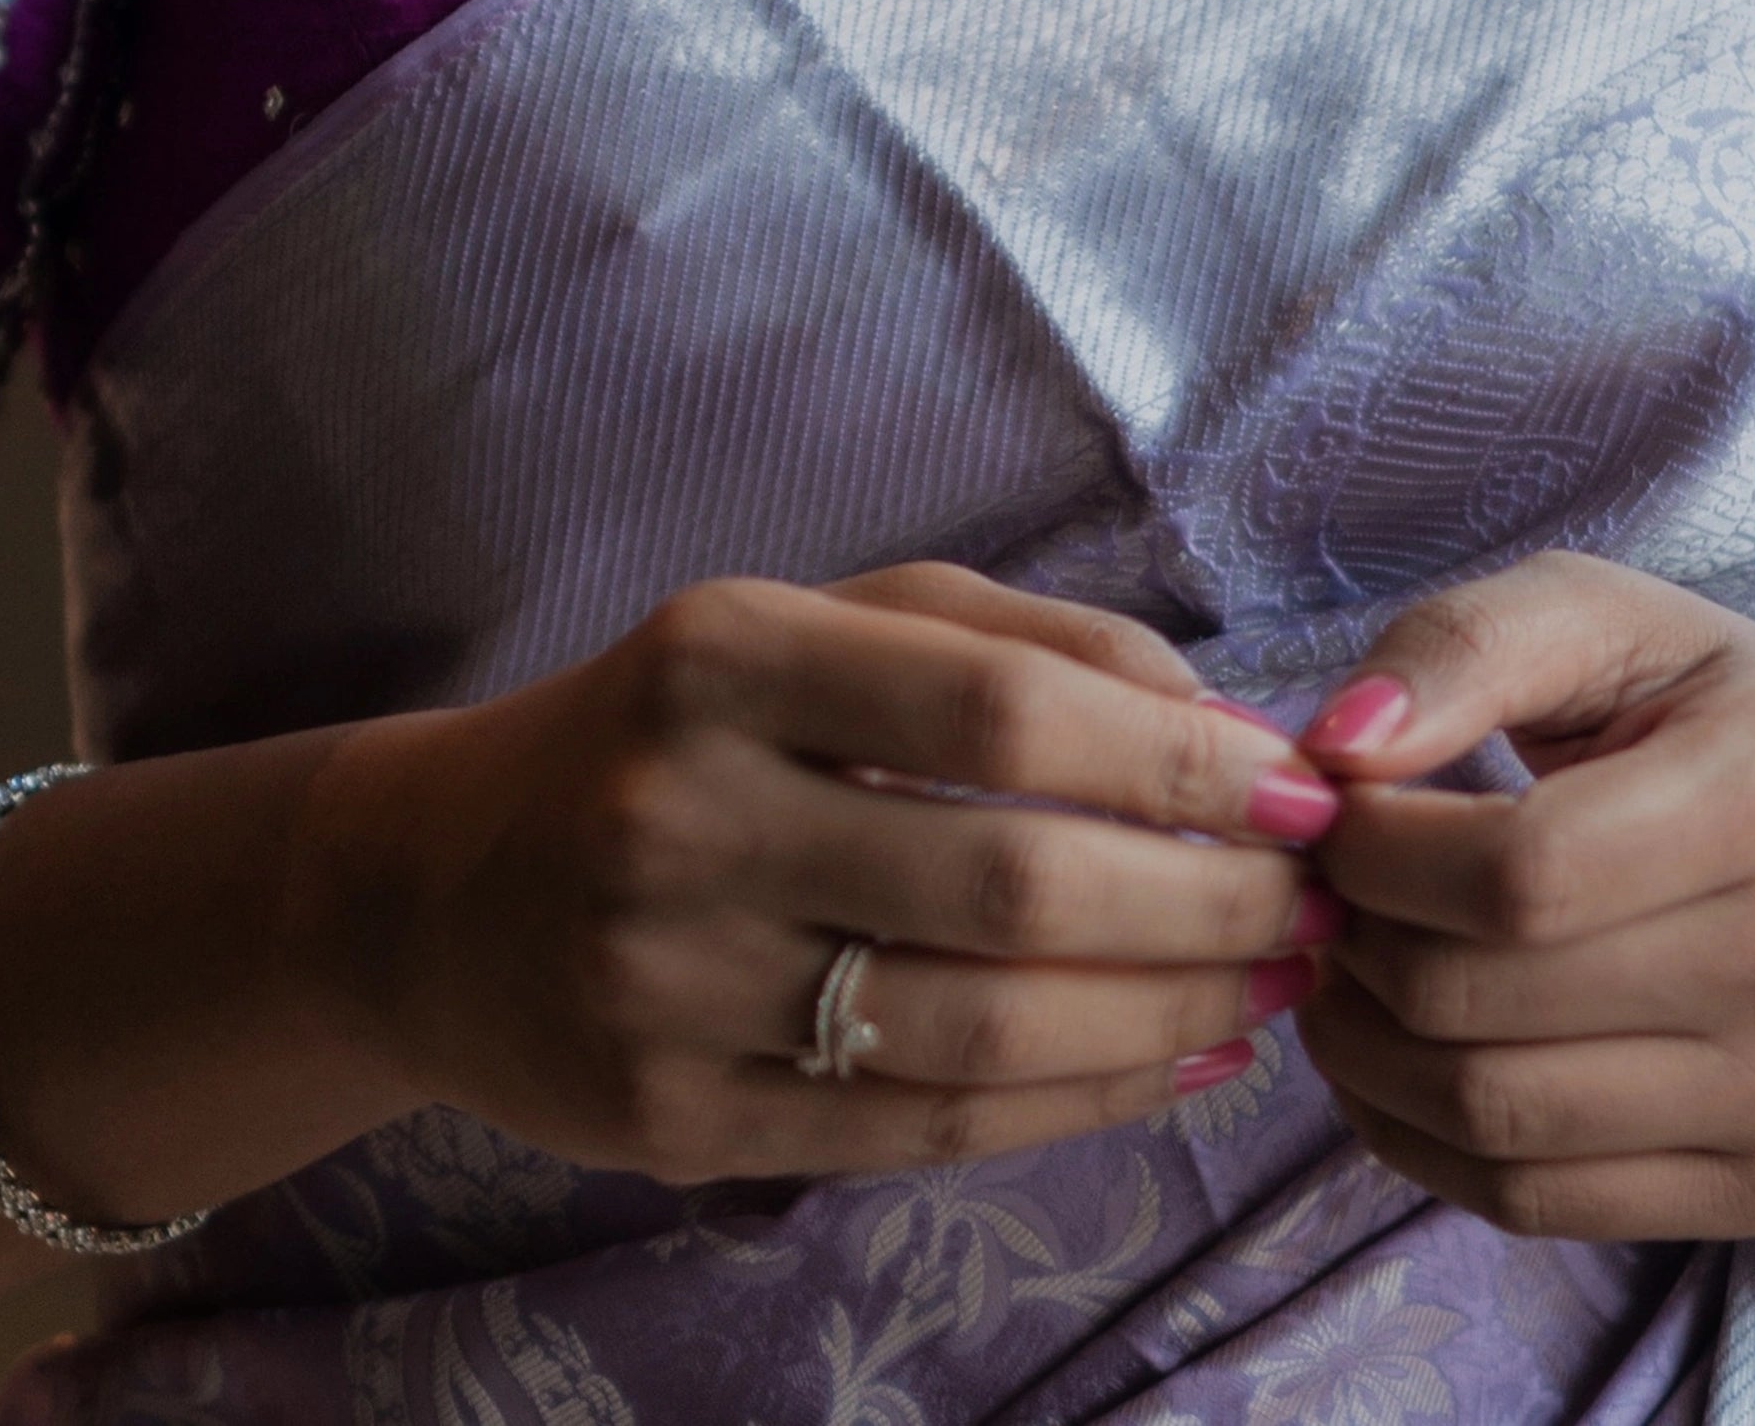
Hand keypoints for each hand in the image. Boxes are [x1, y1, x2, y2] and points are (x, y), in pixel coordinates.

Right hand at [286, 563, 1340, 1182]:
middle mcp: (682, 817)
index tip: (1303, 789)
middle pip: (1007, 884)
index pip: (1002, 712)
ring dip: (1166, 1019)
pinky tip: (1174, 1067)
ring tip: (1272, 992)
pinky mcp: (671, 1124)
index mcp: (724, 656)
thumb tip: (1228, 726)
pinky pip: (918, 1129)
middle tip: (1319, 908)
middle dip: (1204, 905)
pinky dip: (1077, 1104)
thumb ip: (1020, 644)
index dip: (1179, 759)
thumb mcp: (820, 625)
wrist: (435, 890)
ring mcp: (666, 985)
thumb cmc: (685, 725)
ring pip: (976, 1029)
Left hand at [1290, 552, 1754, 1242]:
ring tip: (1351, 972)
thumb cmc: (1739, 723)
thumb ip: (1466, 646)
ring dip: (1364, 1050)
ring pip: (1490, 1118)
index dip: (1379, 851)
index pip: (1517, 870)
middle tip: (1329, 896)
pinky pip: (1530, 1202)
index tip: (1338, 812)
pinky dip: (1420, 1138)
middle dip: (1355, 945)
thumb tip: (1330, 746)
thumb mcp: (1621, 621)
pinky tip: (1403, 1057)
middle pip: (1483, 1004)